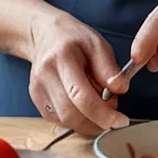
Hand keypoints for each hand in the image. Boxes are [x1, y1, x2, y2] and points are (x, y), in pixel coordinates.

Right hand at [25, 12, 129, 134]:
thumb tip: (121, 90)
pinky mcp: (37, 100)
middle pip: (71, 114)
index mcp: (63, 58)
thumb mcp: (98, 44)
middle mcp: (45, 76)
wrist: (46, 35)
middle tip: (112, 111)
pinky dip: (77, 120)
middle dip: (97, 121)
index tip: (121, 121)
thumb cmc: (74, 39)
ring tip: (98, 104)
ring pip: (65, 121)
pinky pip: (59, 120)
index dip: (103, 114)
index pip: (81, 96)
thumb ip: (109, 69)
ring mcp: (37, 90)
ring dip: (88, 122)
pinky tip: (83, 106)